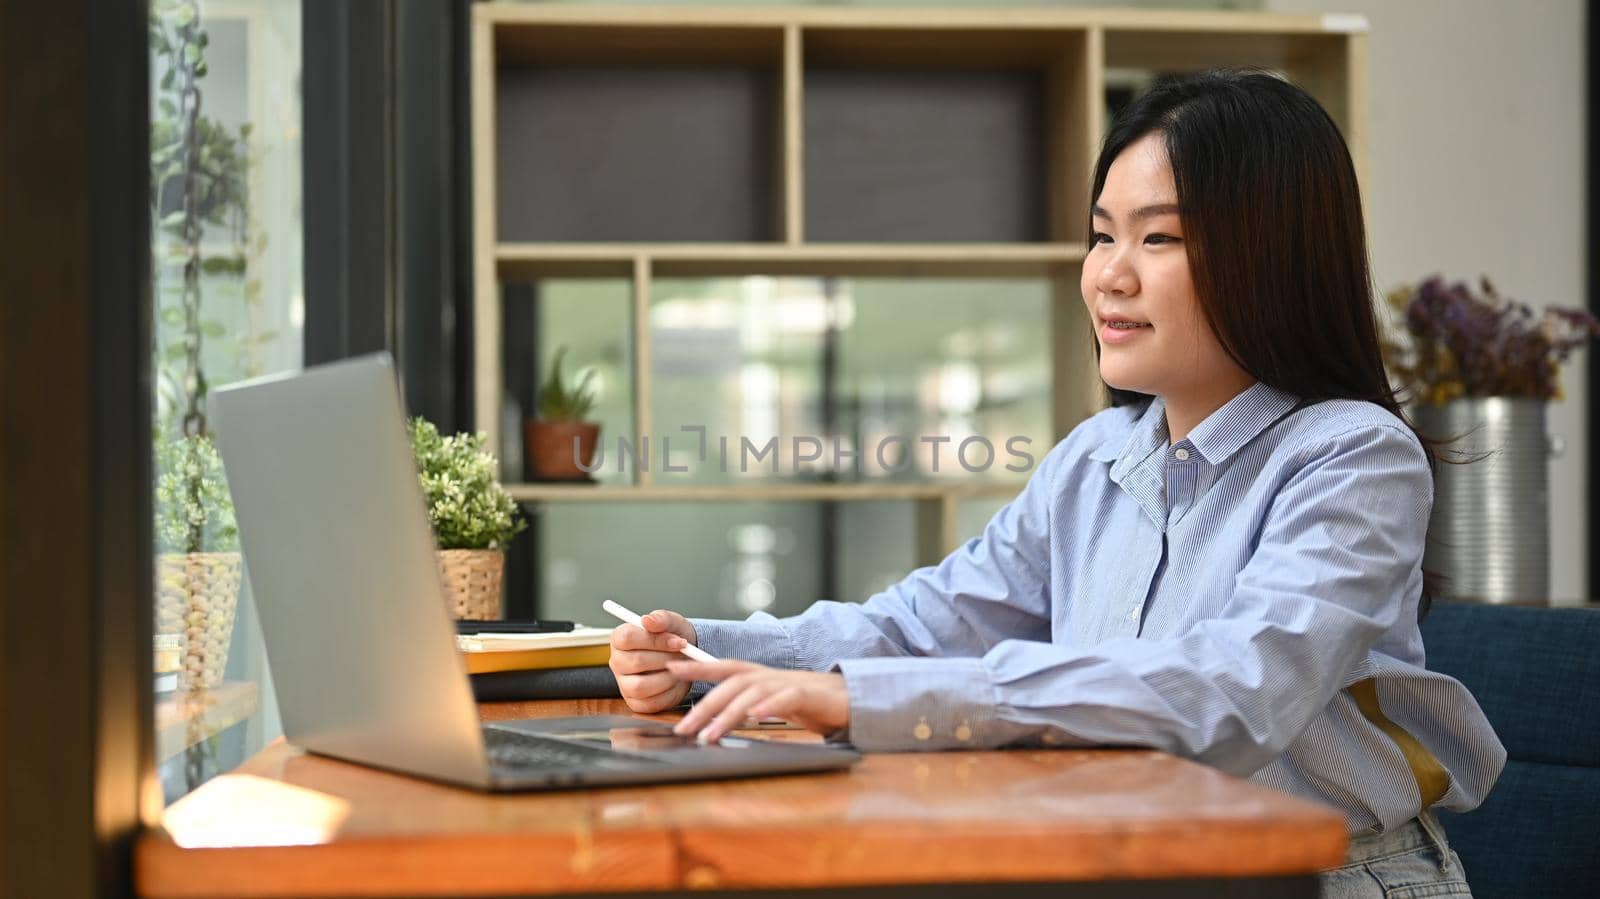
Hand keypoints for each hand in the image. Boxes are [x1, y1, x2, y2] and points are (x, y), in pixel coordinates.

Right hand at [609, 608, 699, 713]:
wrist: (686, 659)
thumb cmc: (673, 638)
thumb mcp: (672, 623)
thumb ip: (661, 619)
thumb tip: (647, 620)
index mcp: (620, 638)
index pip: (627, 638)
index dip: (655, 640)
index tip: (678, 641)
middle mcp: (617, 662)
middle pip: (636, 662)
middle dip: (666, 658)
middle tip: (683, 654)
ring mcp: (624, 684)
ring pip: (640, 686)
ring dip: (668, 677)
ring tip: (680, 668)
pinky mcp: (636, 703)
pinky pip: (651, 702)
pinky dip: (669, 692)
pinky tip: (676, 681)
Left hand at [667, 660, 849, 742]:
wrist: (849, 697)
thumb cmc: (808, 701)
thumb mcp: (771, 702)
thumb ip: (746, 706)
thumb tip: (713, 723)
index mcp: (759, 676)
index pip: (723, 668)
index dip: (698, 667)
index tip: (671, 668)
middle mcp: (769, 676)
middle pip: (731, 685)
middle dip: (704, 707)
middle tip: (683, 730)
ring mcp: (788, 683)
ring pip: (751, 693)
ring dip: (728, 714)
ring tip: (710, 735)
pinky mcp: (808, 694)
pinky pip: (785, 698)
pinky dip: (769, 706)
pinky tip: (755, 718)